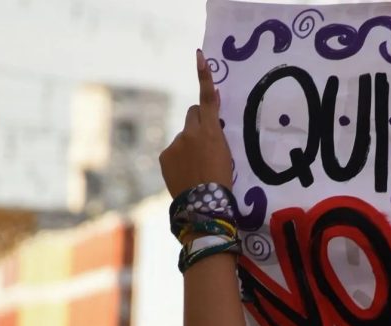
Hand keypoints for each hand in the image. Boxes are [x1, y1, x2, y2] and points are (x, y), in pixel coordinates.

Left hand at [159, 50, 233, 196]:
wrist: (203, 204)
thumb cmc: (222, 179)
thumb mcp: (226, 152)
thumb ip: (216, 131)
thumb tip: (211, 113)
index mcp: (211, 131)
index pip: (207, 99)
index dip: (205, 77)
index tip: (200, 56)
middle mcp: (190, 132)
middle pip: (193, 114)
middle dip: (198, 121)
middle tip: (206, 141)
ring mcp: (176, 144)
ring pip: (184, 136)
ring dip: (189, 146)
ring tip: (196, 168)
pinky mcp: (165, 155)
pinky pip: (174, 151)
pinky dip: (179, 159)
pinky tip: (186, 174)